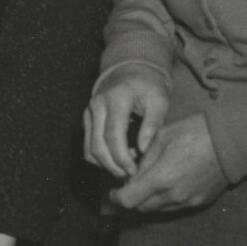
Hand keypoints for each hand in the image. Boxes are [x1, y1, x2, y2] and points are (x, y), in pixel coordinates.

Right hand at [83, 62, 170, 179]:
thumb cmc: (148, 86)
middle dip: (113, 165)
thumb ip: (153, 124)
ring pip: (89, 148)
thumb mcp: (159, 100)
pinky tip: (117, 158)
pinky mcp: (86, 119)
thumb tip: (143, 150)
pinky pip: (87, 145)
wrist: (130, 70)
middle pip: (97, 145)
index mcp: (116, 99)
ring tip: (125, 167)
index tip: (135, 170)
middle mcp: (96, 105)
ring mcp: (88, 112)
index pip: (112, 135)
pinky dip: (100, 157)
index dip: (122, 157)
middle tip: (130, 175)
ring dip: (105, 164)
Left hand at [108, 114, 228, 214]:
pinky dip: (167, 199)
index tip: (113, 192)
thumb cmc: (194, 133)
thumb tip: (132, 172)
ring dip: (150, 199)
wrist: (231, 141)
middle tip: (131, 183)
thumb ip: (143, 160)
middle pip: (142, 207)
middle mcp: (174, 195)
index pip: (129, 200)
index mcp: (161, 178)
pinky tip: (169, 183)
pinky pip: (176, 206)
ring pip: (159, 209)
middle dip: (133, 198)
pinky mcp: (201, 201)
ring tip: (150, 181)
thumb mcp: (160, 138)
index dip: (117, 198)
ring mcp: (189, 201)